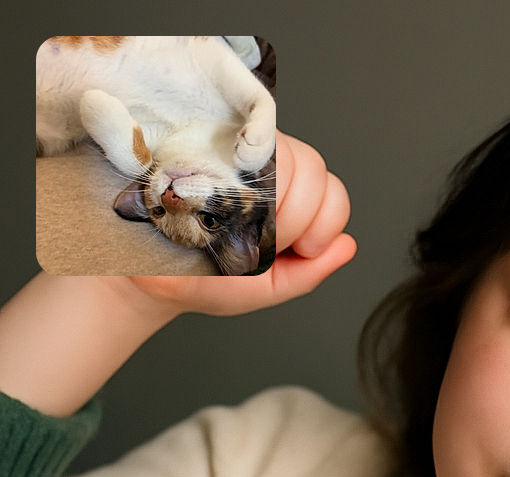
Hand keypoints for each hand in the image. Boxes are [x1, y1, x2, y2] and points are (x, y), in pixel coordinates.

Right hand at [125, 131, 355, 315]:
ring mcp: (233, 150)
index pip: (331, 190)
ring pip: (281, 153)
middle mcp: (267, 170)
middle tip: (265, 241)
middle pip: (311, 168)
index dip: (325, 218)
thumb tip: (347, 246)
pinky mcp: (201, 140)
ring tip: (239, 224)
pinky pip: (236, 143)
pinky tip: (216, 199)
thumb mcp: (265, 285)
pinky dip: (233, 174)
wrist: (144, 276)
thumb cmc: (205, 279)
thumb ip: (309, 271)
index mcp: (289, 201)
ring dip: (269, 199)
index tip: (302, 248)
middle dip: (296, 215)